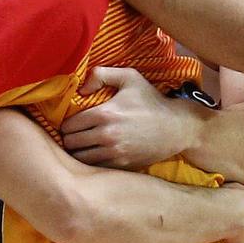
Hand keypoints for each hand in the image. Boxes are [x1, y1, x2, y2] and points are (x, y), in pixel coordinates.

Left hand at [59, 67, 199, 169]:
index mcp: (104, 114)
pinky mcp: (122, 165)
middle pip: (70, 144)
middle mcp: (106, 135)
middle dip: (70, 139)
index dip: (67, 124)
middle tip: (76, 135)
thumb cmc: (151, 101)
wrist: (176, 127)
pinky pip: (95, 168)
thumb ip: (101, 74)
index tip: (72, 123)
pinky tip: (97, 155)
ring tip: (83, 146)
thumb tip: (81, 88)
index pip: (68, 126)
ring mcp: (114, 153)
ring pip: (80, 159)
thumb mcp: (130, 77)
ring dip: (78, 152)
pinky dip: (91, 163)